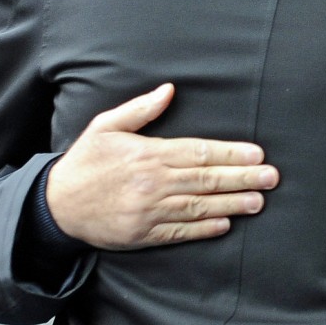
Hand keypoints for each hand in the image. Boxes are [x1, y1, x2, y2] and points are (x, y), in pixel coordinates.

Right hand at [46, 83, 278, 248]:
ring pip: (198, 207)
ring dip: (231, 204)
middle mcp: (152, 183)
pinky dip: (204, 229)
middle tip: (271, 177)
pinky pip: (178, 232)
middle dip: (242, 178)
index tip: (256, 154)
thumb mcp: (107, 126)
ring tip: (258, 201)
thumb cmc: (85, 161)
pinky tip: (226, 223)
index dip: (230, 153)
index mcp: (147, 154)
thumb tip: (169, 90)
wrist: (54, 205)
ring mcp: (147, 211)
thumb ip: (140, 109)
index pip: (198, 152)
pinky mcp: (142, 234)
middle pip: (205, 179)